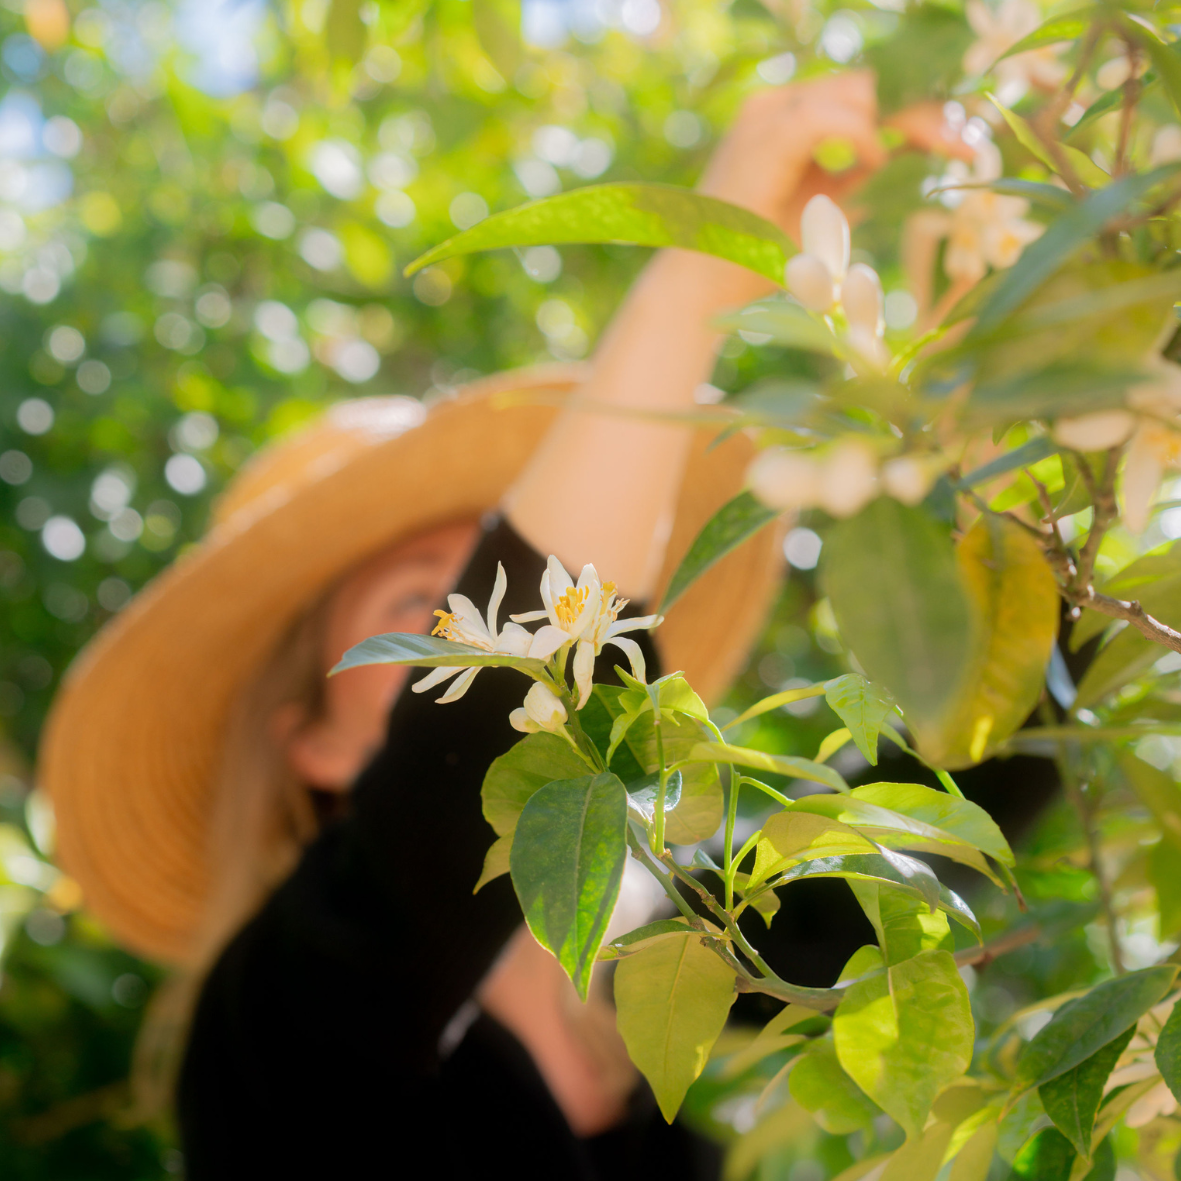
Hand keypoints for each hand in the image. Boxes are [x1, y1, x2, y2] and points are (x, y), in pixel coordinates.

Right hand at [699, 76, 976, 243]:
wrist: (703, 286)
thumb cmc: (753, 259)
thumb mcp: (821, 211)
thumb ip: (853, 180)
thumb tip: (898, 162)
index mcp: (787, 120)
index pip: (863, 98)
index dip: (914, 113)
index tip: (960, 140)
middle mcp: (775, 106)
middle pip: (867, 85)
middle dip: (922, 109)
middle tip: (965, 143)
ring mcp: (767, 117)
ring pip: (855, 91)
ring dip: (901, 121)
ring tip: (935, 150)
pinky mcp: (764, 138)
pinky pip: (830, 117)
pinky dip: (860, 136)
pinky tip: (874, 163)